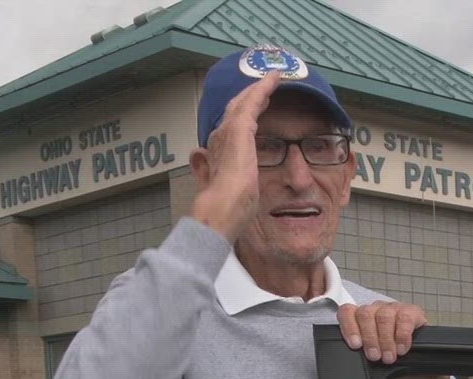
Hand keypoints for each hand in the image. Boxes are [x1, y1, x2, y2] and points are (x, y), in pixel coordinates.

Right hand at [189, 72, 281, 239]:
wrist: (221, 209)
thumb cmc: (226, 207)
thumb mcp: (219, 185)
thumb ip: (210, 171)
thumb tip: (197, 160)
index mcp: (218, 150)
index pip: (234, 124)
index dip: (245, 111)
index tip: (259, 103)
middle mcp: (220, 135)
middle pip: (237, 107)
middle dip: (251, 94)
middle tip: (267, 82)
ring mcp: (228, 130)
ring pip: (245, 100)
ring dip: (259, 87)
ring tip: (273, 76)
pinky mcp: (240, 127)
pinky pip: (253, 99)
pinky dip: (264, 87)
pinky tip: (275, 78)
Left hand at [338, 300, 427, 363]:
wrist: (419, 361)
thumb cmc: (391, 354)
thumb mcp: (374, 354)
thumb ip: (363, 352)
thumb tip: (356, 361)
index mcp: (362, 317)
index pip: (347, 312)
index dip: (349, 327)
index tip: (355, 345)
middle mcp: (376, 309)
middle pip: (365, 315)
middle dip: (369, 338)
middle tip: (374, 356)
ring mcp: (393, 308)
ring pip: (383, 316)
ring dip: (385, 339)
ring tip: (388, 357)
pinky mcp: (412, 312)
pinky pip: (404, 319)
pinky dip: (402, 336)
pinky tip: (402, 348)